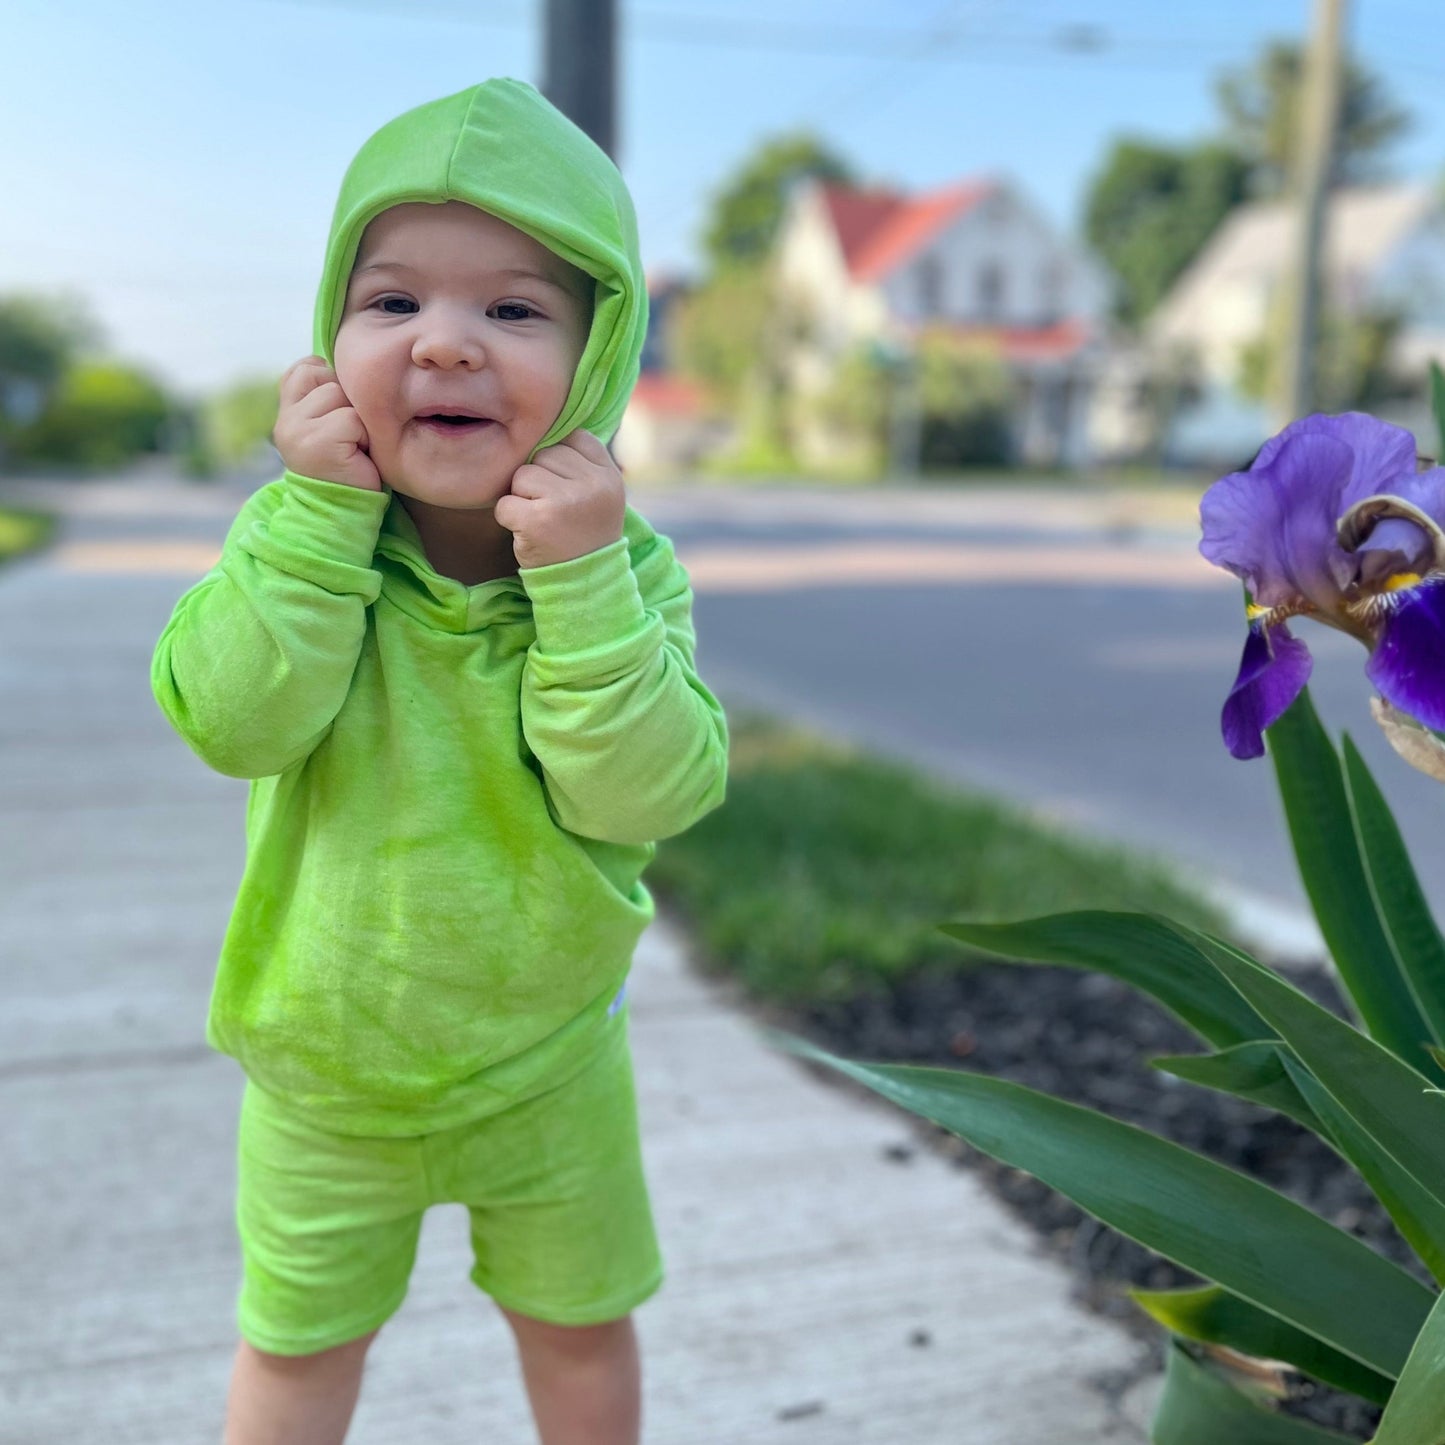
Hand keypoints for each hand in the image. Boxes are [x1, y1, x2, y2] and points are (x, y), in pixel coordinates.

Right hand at [271, 355, 381, 491]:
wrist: (341, 514)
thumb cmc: (346, 468)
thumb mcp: (330, 427)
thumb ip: (324, 398)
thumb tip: (341, 363)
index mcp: (287, 412)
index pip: (305, 368)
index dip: (329, 381)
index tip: (339, 412)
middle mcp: (286, 419)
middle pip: (327, 378)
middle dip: (348, 405)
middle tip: (349, 439)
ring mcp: (297, 429)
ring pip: (339, 395)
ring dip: (357, 421)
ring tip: (352, 447)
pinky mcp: (317, 441)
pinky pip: (351, 419)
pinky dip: (363, 437)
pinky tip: (356, 457)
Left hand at [494, 430, 624, 568]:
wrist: (586, 588)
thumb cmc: (584, 537)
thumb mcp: (599, 496)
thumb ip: (583, 463)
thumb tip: (549, 423)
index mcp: (610, 476)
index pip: (573, 438)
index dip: (559, 463)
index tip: (566, 492)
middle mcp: (593, 484)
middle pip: (544, 455)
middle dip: (539, 482)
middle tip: (555, 513)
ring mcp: (567, 501)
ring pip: (522, 476)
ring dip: (523, 501)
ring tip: (544, 523)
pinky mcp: (539, 520)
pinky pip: (505, 503)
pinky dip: (509, 520)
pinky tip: (529, 535)